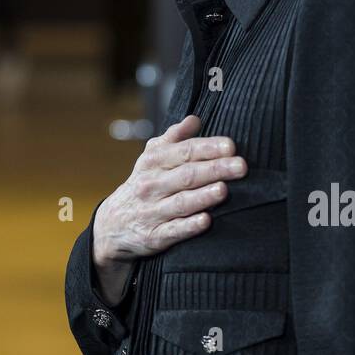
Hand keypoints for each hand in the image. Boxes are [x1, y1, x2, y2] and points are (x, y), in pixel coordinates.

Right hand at [91, 115, 246, 304]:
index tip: (230, 146)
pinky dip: (189, 226)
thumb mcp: (151, 158)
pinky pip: (173, 231)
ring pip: (180, 202)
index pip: (183, 151)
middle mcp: (151, 185)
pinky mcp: (154, 236)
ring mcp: (152, 211)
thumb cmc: (143, 185)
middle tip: (241, 166)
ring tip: (223, 190)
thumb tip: (195, 119)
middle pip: (187, 175)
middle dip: (215, 169)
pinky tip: (206, 221)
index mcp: (153, 162)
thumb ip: (173, 138)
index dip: (207, 148)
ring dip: (202, 196)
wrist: (112, 225)